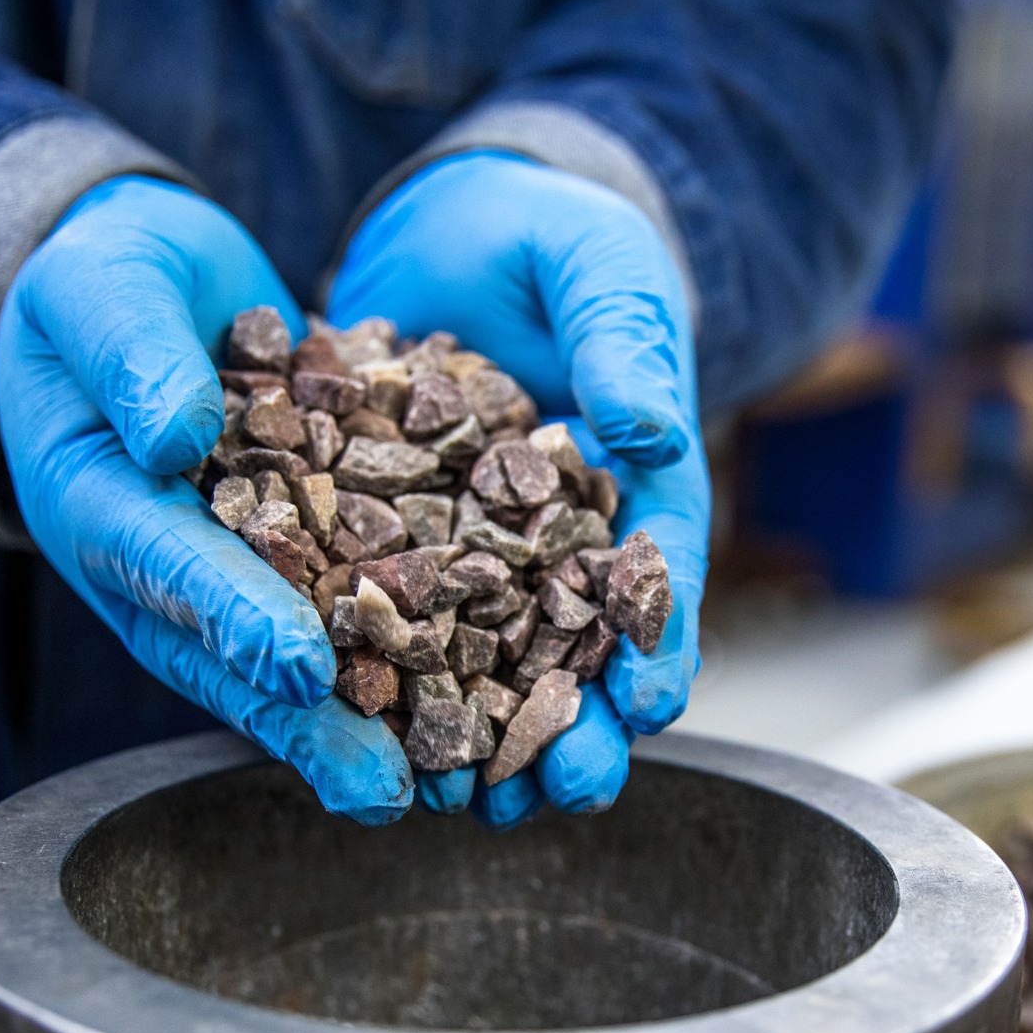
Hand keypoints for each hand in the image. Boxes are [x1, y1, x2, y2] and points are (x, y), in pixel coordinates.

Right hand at [0, 175, 411, 823]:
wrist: (149, 286)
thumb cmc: (102, 281)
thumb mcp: (99, 287)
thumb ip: (130, 352)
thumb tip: (174, 434)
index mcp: (103, 510)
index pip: (171, 571)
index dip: (235, 618)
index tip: (297, 665)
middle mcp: (172, 570)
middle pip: (240, 659)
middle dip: (315, 725)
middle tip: (382, 791)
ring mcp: (239, 576)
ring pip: (305, 663)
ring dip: (378, 724)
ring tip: (448, 785)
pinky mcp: (307, 558)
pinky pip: (362, 613)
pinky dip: (422, 656)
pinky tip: (495, 698)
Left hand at [330, 151, 707, 825]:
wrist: (453, 226)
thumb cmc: (553, 239)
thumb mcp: (599, 267)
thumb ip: (624, 340)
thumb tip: (650, 433)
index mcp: (634, 485)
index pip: (658, 572)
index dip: (660, 641)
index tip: (651, 705)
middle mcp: (562, 538)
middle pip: (581, 649)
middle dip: (579, 727)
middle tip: (568, 792)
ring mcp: (480, 551)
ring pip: (491, 661)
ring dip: (488, 739)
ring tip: (472, 806)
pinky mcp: (398, 544)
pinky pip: (394, 622)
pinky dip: (392, 683)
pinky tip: (373, 738)